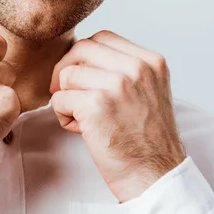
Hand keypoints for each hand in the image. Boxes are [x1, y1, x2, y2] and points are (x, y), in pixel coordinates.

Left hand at [49, 30, 186, 202]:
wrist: (154, 175)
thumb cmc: (145, 140)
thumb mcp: (146, 92)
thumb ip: (122, 71)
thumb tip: (80, 59)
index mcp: (150, 62)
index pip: (103, 38)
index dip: (82, 56)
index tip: (80, 78)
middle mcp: (136, 68)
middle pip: (81, 49)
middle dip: (66, 70)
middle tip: (67, 94)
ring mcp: (117, 85)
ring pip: (67, 74)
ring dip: (65, 97)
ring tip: (81, 118)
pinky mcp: (96, 105)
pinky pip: (59, 98)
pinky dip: (62, 115)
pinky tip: (79, 130)